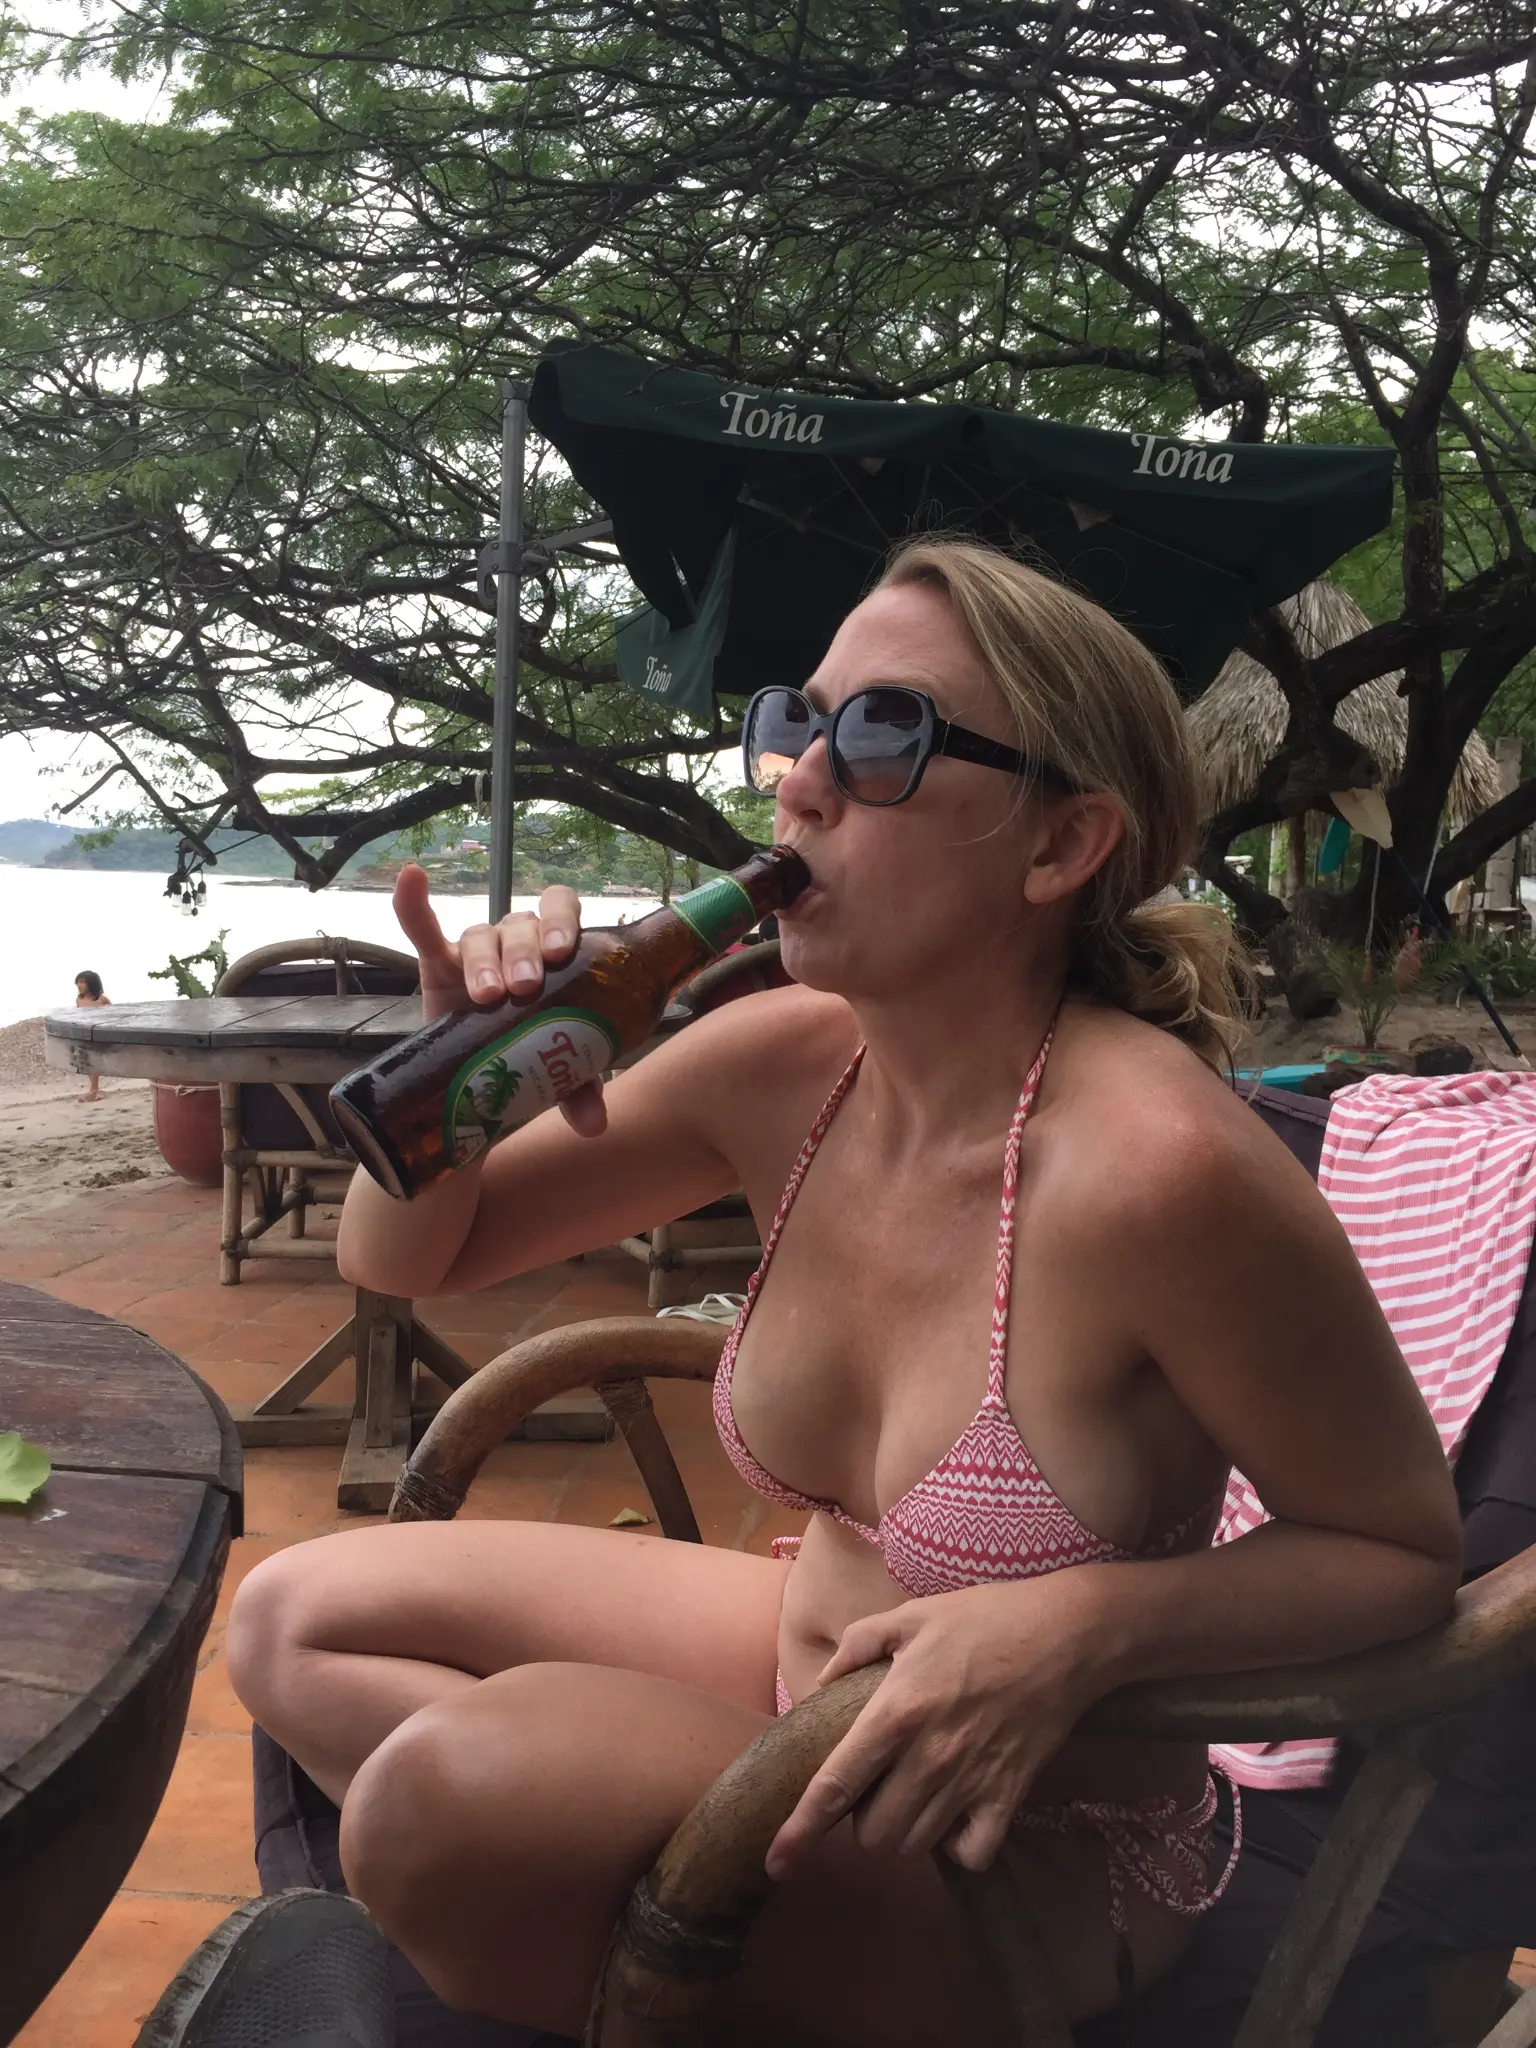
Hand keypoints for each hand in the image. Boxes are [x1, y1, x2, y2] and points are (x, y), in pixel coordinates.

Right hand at [392, 865, 606, 1135]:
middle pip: (520, 926)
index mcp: (553, 952)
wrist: (479, 1079)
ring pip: (479, 937)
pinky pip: (422, 929)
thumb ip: (579, 1089)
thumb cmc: (529, 1056)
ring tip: (488, 995)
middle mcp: (515, 942)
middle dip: (523, 953)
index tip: (562, 952)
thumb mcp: (558, 1073)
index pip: (562, 910)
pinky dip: (414, 904)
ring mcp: (474, 953)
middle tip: (526, 988)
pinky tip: (410, 877)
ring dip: (485, 960)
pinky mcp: (436, 966)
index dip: (562, 922)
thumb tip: (595, 1124)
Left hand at [765, 1573, 1114, 1880]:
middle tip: (874, 1788)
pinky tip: (954, 1815)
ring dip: (903, 1830)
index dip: (800, 1830)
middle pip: (873, 1833)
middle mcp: (929, 1756)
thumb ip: (859, 1646)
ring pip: (914, 1845)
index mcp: (896, 1711)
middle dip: (861, 1822)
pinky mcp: (1009, 1795)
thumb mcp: (911, 1616)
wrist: (1066, 1634)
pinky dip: (956, 1845)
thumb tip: (822, 1683)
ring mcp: (971, 1781)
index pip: (835, 1786)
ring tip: (911, 1796)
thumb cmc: (984, 1618)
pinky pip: (971, 1853)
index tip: (776, 1864)